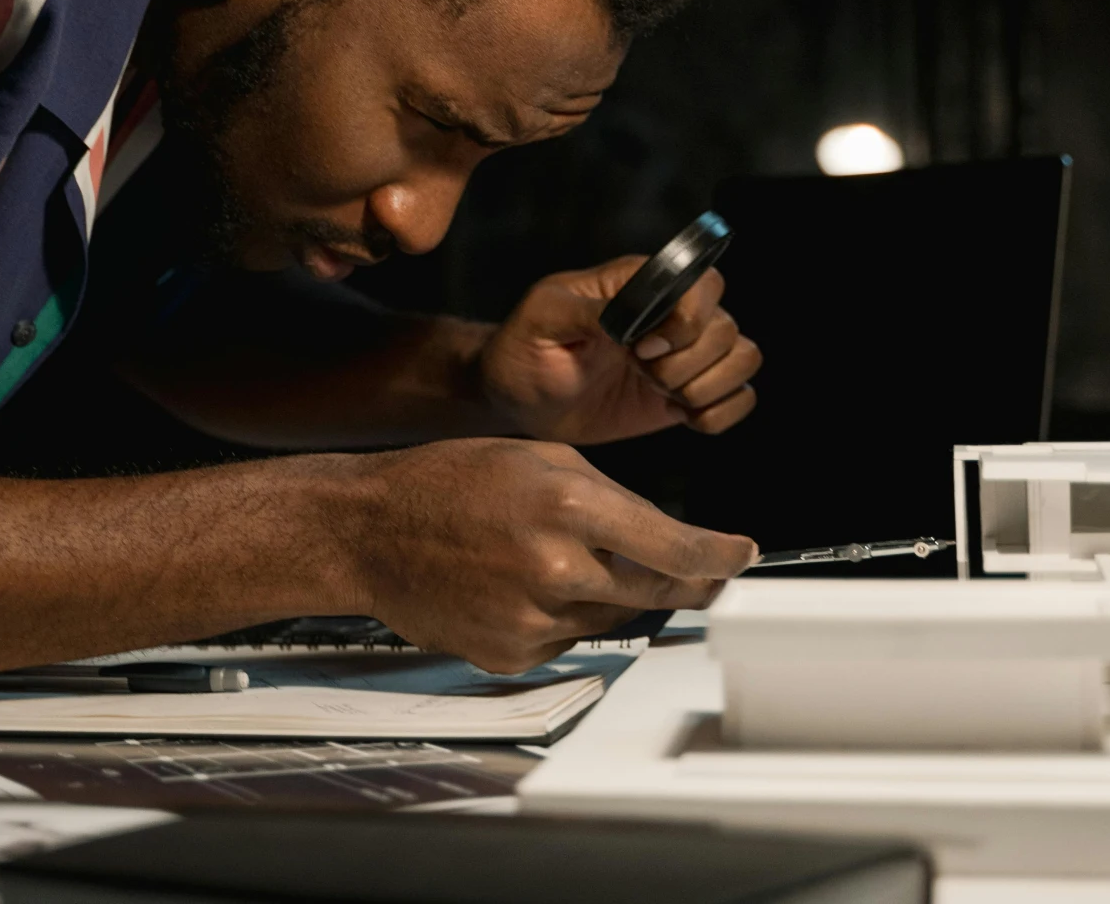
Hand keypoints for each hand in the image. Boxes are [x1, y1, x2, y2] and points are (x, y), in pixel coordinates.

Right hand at [342, 438, 758, 671]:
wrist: (369, 530)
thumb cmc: (447, 482)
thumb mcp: (538, 456)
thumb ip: (608, 496)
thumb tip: (665, 535)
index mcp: (567, 505)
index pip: (673, 545)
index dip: (718, 557)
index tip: (739, 557)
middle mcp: (556, 566)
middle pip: (655, 588)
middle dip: (677, 576)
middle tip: (688, 566)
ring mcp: (533, 616)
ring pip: (612, 615)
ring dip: (608, 591)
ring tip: (558, 556)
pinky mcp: (511, 652)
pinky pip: (567, 639)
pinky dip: (563, 614)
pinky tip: (522, 583)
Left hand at [473, 258, 761, 443]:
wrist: (520, 401)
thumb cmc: (523, 351)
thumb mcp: (542, 320)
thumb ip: (586, 311)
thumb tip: (628, 317)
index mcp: (641, 283)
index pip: (705, 282)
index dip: (686, 320)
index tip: (642, 347)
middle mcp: (672, 314)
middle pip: (727, 327)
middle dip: (686, 362)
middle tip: (639, 372)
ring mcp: (684, 355)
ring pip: (744, 358)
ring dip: (706, 387)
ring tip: (659, 394)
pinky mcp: (687, 395)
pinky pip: (739, 398)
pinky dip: (718, 413)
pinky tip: (679, 417)